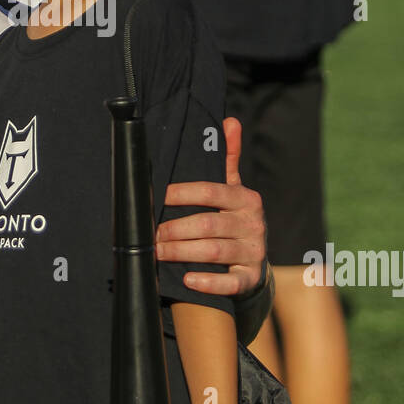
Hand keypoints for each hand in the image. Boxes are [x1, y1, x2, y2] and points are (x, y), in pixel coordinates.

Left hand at [156, 117, 265, 294]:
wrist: (253, 261)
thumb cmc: (233, 218)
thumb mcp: (232, 188)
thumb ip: (228, 158)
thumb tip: (229, 121)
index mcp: (245, 198)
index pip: (210, 190)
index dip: (180, 193)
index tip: (155, 196)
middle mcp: (253, 223)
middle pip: (208, 224)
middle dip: (175, 229)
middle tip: (149, 233)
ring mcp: (253, 252)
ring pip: (214, 252)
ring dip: (181, 252)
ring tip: (157, 252)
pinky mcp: (250, 277)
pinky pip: (230, 282)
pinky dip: (209, 282)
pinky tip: (188, 280)